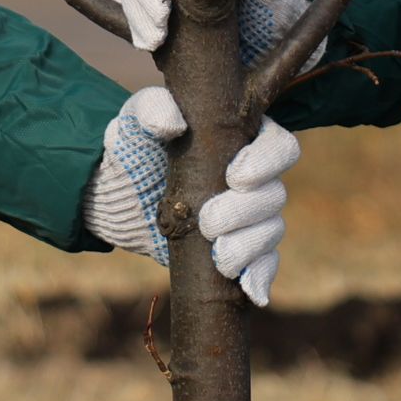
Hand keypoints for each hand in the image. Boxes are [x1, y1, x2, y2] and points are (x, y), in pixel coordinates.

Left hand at [80, 84, 296, 306]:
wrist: (121, 195)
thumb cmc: (137, 146)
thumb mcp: (137, 122)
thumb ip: (153, 111)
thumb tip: (173, 124)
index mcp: (243, 139)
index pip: (279, 145)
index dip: (267, 162)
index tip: (234, 176)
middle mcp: (254, 179)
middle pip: (276, 194)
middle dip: (245, 211)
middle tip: (209, 221)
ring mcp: (247, 217)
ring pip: (271, 230)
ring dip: (247, 245)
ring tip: (218, 255)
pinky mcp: (237, 249)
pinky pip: (264, 264)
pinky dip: (260, 276)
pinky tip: (250, 289)